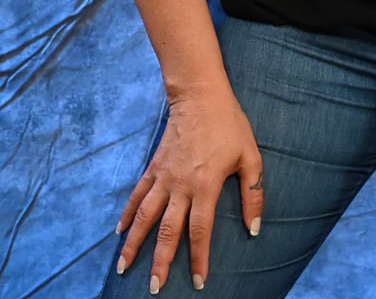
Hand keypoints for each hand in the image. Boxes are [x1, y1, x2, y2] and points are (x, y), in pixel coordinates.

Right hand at [116, 85, 263, 292]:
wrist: (200, 96)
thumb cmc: (230, 126)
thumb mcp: (250, 158)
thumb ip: (253, 195)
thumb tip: (254, 229)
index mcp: (206, 186)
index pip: (200, 231)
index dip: (198, 258)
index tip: (197, 281)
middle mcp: (180, 186)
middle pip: (166, 231)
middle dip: (160, 262)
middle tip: (154, 288)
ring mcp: (163, 177)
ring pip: (144, 217)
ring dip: (134, 244)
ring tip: (124, 268)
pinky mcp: (153, 167)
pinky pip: (137, 195)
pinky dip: (127, 214)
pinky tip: (120, 232)